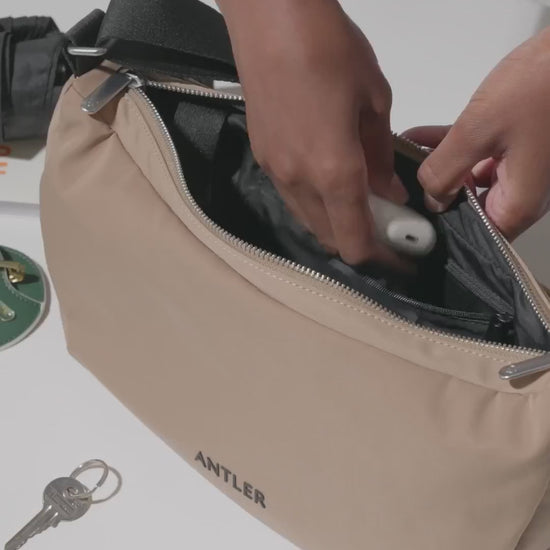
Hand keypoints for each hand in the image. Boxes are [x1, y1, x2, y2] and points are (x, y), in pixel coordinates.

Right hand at [217, 0, 406, 263]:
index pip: (356, 241)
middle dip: (360, 241)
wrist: (269, 17)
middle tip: (386, 227)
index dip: (381, 258)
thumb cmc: (328, 48)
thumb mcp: (374, 100)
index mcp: (333, 171)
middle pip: (330, 238)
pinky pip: (293, 197)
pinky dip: (316, 202)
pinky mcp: (262, 157)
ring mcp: (274, 172)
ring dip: (336, 222)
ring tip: (360, 200)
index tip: (401, 255)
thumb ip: (380, 156)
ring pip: (309, 220)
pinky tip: (329, 178)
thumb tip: (388, 190)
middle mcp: (298, 182)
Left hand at [406, 29, 549, 240]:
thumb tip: (430, 199)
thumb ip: (445, 172)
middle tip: (397, 186)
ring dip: (438, 167)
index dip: (442, 227)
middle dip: (434, 193)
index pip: (475, 235)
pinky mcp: (517, 146)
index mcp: (517, 204)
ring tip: (402, 158)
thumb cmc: (538, 87)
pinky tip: (418, 137)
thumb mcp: (478, 133)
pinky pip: (478, 155)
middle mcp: (521, 193)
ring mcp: (521, 169)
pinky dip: (452, 148)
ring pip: (469, 179)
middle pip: (469, 207)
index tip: (412, 217)